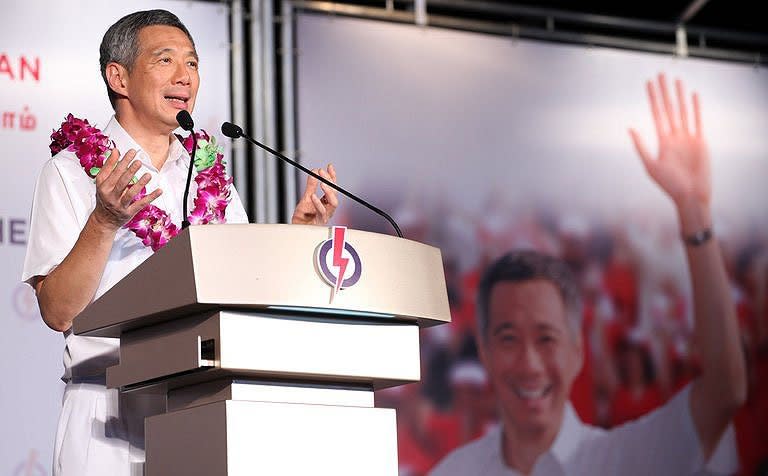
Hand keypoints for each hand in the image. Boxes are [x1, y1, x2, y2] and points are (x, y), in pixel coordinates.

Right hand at [92, 148, 161, 229]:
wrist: (103, 220)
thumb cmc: (104, 198)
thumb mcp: (102, 183)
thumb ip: (108, 167)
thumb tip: (115, 151)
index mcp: (103, 186)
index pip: (113, 171)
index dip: (121, 161)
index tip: (131, 152)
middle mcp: (110, 195)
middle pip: (121, 181)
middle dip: (130, 171)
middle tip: (139, 162)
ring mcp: (119, 204)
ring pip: (130, 193)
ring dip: (140, 184)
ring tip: (148, 175)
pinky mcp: (128, 212)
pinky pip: (140, 204)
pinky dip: (150, 197)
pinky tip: (159, 191)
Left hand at [291, 164, 337, 224]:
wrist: (297, 230)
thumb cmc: (304, 217)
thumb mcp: (306, 198)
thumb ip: (311, 186)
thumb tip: (314, 172)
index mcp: (326, 201)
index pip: (332, 187)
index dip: (332, 176)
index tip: (329, 166)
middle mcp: (328, 208)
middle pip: (335, 193)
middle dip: (330, 181)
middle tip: (322, 173)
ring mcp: (325, 215)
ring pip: (333, 203)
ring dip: (329, 192)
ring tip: (322, 183)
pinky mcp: (320, 221)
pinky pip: (322, 212)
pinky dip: (318, 203)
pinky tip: (313, 196)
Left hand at [628, 74, 710, 207]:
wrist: (690, 196)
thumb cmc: (669, 185)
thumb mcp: (651, 165)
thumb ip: (641, 146)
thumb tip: (630, 128)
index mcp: (662, 141)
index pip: (655, 114)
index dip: (652, 98)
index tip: (648, 83)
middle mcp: (674, 137)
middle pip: (668, 108)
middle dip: (664, 92)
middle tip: (661, 73)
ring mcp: (687, 138)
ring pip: (682, 111)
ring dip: (679, 96)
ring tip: (676, 80)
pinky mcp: (700, 142)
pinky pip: (697, 121)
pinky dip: (695, 108)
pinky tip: (692, 95)